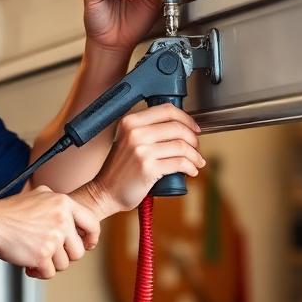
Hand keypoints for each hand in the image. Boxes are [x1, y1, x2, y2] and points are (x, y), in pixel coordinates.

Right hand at [0, 185, 100, 279]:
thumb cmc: (10, 211)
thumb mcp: (38, 194)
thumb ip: (56, 201)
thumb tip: (71, 212)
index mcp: (64, 203)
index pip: (92, 223)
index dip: (92, 238)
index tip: (87, 245)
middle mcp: (62, 219)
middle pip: (78, 251)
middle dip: (65, 256)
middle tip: (50, 253)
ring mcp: (52, 238)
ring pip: (64, 264)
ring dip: (49, 264)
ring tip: (35, 255)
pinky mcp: (42, 256)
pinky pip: (49, 273)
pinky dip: (39, 272)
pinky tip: (29, 264)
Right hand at [76, 103, 204, 218]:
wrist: (105, 191)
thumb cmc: (120, 169)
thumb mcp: (128, 140)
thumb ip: (146, 130)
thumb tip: (181, 126)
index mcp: (130, 122)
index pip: (166, 110)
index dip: (186, 118)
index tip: (194, 128)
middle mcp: (134, 133)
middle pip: (177, 127)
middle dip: (193, 139)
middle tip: (196, 147)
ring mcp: (141, 150)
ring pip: (181, 146)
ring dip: (195, 155)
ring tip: (196, 161)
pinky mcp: (148, 168)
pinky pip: (179, 163)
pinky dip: (191, 167)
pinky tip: (192, 170)